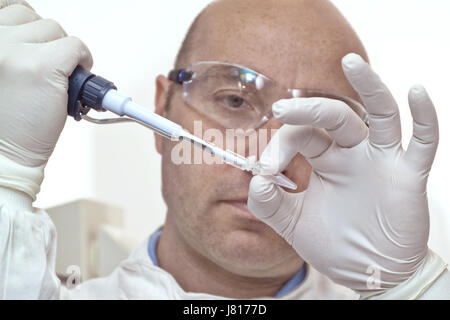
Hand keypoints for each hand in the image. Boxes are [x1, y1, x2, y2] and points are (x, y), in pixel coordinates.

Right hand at [0, 0, 91, 198]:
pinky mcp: (43, 66)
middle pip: (35, 20)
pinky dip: (83, 61)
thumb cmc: (4, 118)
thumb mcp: (1, 72)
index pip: (12, 11)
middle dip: (47, 44)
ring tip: (53, 82)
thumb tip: (38, 30)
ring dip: (63, 54)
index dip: (30, 34)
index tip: (36, 49)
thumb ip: (13, 48)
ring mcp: (16, 51)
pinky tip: (73, 82)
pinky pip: (76, 47)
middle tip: (46, 73)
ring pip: (57, 31)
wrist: (5, 154)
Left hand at [247, 53, 438, 293]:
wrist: (369, 273)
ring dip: (369, 87)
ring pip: (380, 114)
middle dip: (309, 110)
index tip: (266, 172)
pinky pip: (422, 143)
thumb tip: (256, 180)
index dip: (280, 147)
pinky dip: (424, 118)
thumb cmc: (334, 244)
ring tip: (351, 62)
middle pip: (336, 117)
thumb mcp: (293, 225)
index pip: (301, 136)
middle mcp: (353, 153)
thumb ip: (270, 204)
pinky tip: (416, 93)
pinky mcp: (408, 176)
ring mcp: (381, 161)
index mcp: (325, 160)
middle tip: (280, 110)